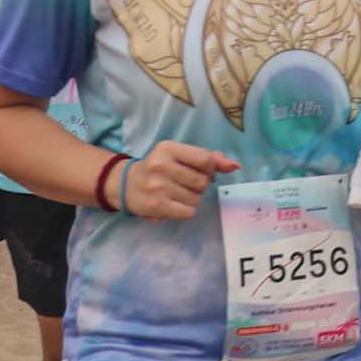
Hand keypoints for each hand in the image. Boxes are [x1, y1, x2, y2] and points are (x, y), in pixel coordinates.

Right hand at [122, 141, 240, 219]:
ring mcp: (157, 186)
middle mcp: (161, 165)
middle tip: (185, 184)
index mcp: (168, 148)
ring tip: (177, 193)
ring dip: (192, 199)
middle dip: (200, 185)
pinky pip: (189, 212)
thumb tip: (235, 165)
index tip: (201, 170)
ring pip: (196, 198)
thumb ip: (208, 158)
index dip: (210, 169)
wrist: (125, 184)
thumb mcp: (179, 155)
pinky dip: (186, 210)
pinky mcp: (156, 206)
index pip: (205, 159)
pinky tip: (174, 204)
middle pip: (203, 181)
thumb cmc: (159, 168)